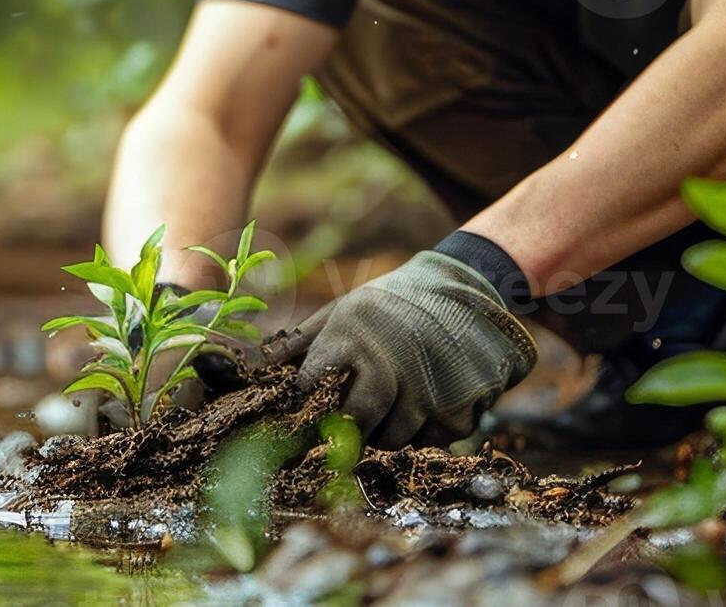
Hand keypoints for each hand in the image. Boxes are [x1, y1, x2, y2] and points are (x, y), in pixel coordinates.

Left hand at [274, 250, 535, 448]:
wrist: (469, 285)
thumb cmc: (393, 303)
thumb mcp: (344, 309)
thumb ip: (300, 342)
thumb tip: (256, 368)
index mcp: (350, 337)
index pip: (312, 389)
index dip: (306, 410)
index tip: (308, 419)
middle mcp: (389, 364)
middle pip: (358, 424)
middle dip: (353, 430)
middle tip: (358, 421)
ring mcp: (430, 387)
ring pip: (397, 439)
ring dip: (392, 431)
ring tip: (399, 398)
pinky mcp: (464, 404)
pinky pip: (435, 439)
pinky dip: (430, 429)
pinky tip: (432, 397)